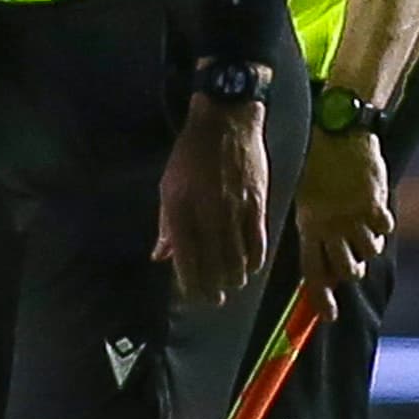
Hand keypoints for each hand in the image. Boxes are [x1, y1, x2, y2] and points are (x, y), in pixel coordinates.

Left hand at [154, 98, 271, 303]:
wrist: (226, 119)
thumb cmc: (192, 153)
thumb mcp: (169, 185)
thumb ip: (166, 224)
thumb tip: (160, 256)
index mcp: (180, 207)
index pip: (185, 257)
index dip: (190, 282)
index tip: (192, 295)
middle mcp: (207, 211)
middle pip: (213, 264)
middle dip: (213, 288)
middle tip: (213, 299)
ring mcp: (234, 209)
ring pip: (237, 258)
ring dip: (233, 278)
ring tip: (230, 285)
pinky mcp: (258, 203)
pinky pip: (258, 242)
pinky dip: (254, 261)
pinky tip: (250, 268)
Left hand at [294, 126, 392, 315]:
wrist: (339, 133)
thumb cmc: (319, 166)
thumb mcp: (307, 200)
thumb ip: (314, 232)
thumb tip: (324, 267)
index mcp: (309, 226)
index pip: (313, 272)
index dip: (321, 298)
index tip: (330, 316)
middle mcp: (331, 226)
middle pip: (345, 269)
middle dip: (351, 271)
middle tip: (353, 260)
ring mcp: (354, 216)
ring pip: (369, 252)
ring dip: (370, 245)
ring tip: (365, 228)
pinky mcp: (375, 202)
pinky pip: (386, 228)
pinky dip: (384, 224)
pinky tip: (376, 210)